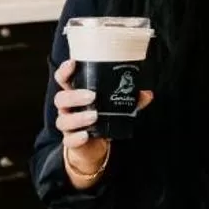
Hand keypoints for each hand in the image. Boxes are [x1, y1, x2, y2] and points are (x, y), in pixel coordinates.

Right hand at [52, 58, 152, 186]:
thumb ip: (130, 99)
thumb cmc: (100, 118)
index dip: (65, 71)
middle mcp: (67, 108)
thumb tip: (147, 94)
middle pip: (60, 98)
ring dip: (78, 117)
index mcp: (75, 94)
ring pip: (63, 120)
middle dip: (75, 96)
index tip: (73, 63)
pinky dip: (76, 137)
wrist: (92, 145)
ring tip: (94, 115)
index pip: (63, 79)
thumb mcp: (115, 106)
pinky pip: (68, 140)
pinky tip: (86, 135)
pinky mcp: (70, 141)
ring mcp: (67, 125)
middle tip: (93, 95)